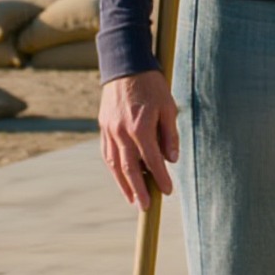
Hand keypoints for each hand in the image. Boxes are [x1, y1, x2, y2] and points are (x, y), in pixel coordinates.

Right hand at [100, 69, 177, 209]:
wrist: (125, 66)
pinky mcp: (103, 128)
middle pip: (130, 168)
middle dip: (138, 190)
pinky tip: (121, 178)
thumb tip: (171, 159)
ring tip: (132, 199)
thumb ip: (169, 135)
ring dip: (123, 184)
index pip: (152, 160)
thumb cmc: (152, 86)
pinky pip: (107, 153)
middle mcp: (122, 132)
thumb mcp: (168, 107)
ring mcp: (110, 131)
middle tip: (146, 207)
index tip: (167, 191)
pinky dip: (114, 169)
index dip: (160, 178)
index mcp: (141, 127)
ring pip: (115, 164)